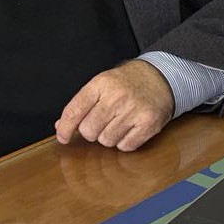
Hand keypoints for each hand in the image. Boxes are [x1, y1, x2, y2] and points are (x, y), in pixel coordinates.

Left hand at [55, 59, 175, 150]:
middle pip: (89, 131)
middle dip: (92, 131)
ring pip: (106, 141)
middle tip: (103, 122)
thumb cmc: (128, 83)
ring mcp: (134, 110)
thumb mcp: (102, 84)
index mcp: (101, 84)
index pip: (74, 111)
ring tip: (119, 122)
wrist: (162, 76)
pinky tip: (131, 128)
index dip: (65, 128)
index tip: (64, 137)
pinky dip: (125, 141)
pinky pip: (126, 146)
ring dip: (110, 136)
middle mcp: (117, 96)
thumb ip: (82, 104)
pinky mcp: (149, 123)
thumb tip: (61, 127)